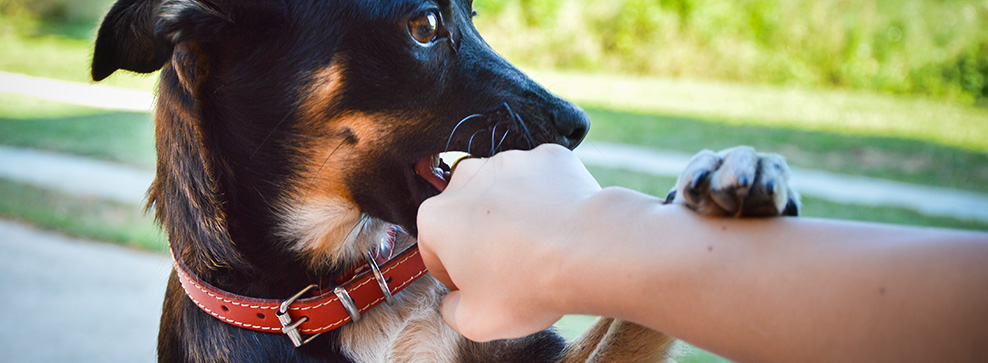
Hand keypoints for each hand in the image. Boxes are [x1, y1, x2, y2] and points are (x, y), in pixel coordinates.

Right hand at [417, 144, 601, 341]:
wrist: (589, 251)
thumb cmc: (528, 286)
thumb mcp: (476, 322)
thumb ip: (452, 312)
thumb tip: (454, 304)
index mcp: (437, 218)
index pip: (434, 250)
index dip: (455, 275)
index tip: (478, 288)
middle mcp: (466, 179)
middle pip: (467, 215)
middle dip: (481, 238)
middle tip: (511, 268)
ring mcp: (509, 161)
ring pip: (503, 192)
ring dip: (513, 214)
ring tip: (541, 247)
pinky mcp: (547, 156)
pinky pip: (541, 179)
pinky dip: (547, 196)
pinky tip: (560, 225)